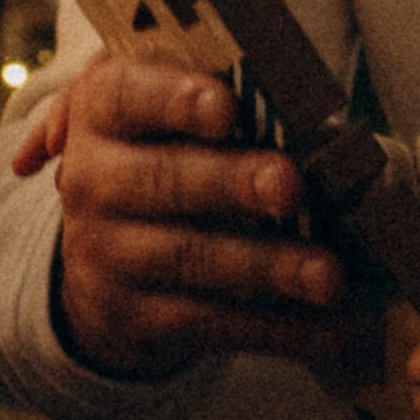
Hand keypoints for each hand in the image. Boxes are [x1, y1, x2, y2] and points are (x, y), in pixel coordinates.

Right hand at [40, 49, 347, 380]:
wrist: (104, 257)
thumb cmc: (164, 154)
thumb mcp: (166, 108)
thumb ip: (208, 90)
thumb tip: (289, 98)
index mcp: (102, 112)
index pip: (130, 96)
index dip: (176, 99)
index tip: (228, 108)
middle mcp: (91, 180)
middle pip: (163, 180)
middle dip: (232, 183)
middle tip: (290, 187)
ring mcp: (105, 253)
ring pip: (190, 257)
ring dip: (267, 265)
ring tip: (329, 276)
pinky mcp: (132, 315)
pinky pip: (207, 323)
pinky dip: (273, 328)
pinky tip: (328, 329)